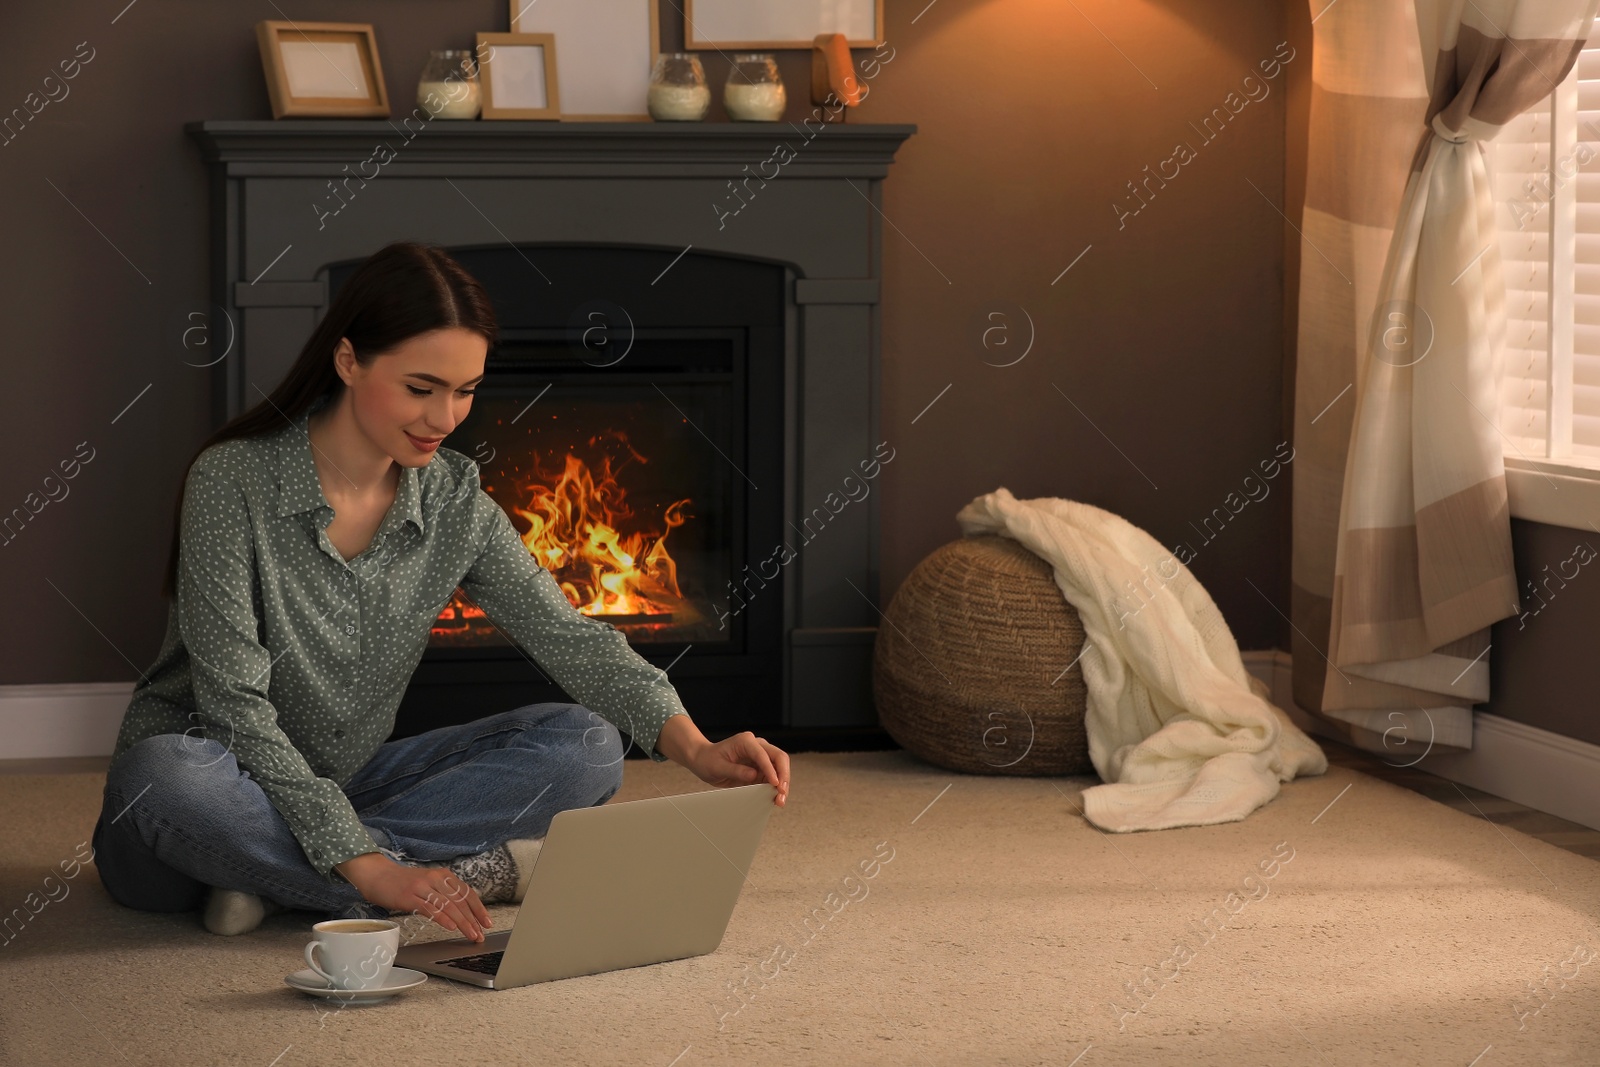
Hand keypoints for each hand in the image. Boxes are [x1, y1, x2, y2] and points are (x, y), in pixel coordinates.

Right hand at [334, 852, 491, 942]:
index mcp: (443, 875)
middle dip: (473, 920)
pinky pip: (430, 908)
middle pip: (460, 901)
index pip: (467, 892)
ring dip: (462, 922)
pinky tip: (451, 927)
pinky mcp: (409, 896)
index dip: (479, 908)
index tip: (487, 922)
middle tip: (480, 935)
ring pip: (448, 906)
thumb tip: (462, 911)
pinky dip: (443, 918)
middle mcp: (436, 879)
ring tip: (470, 935)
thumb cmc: (403, 882)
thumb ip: (444, 894)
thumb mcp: (428, 883)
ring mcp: (423, 887)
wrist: (377, 874)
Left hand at [685, 730, 790, 806]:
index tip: (775, 783)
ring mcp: (760, 756)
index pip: (763, 755)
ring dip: (783, 783)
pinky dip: (776, 787)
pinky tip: (776, 797)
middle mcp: (757, 746)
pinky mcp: (761, 768)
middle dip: (783, 775)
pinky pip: (773, 776)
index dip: (771, 770)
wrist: (704, 760)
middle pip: (779, 757)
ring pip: (780, 767)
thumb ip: (736, 771)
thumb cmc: (708, 760)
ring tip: (781, 799)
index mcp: (746, 741)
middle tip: (782, 792)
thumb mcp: (718, 767)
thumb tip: (754, 775)